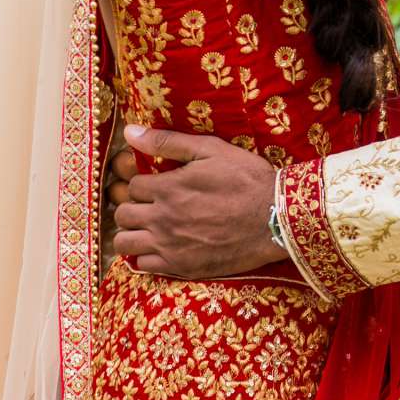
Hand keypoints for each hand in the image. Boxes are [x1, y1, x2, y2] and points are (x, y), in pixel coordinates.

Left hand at [109, 126, 277, 277]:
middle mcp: (162, 219)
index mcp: (167, 188)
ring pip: (124, 243)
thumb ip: (168, 142)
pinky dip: (147, 257)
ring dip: (131, 234)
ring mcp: (170, 246)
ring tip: (148, 230)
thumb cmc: (247, 180)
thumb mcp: (211, 150)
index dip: (142, 185)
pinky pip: (144, 266)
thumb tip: (129, 132)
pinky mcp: (182, 267)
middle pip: (122, 215)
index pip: (131, 186)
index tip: (157, 187)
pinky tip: (162, 248)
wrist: (277, 219)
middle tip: (150, 208)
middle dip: (132, 208)